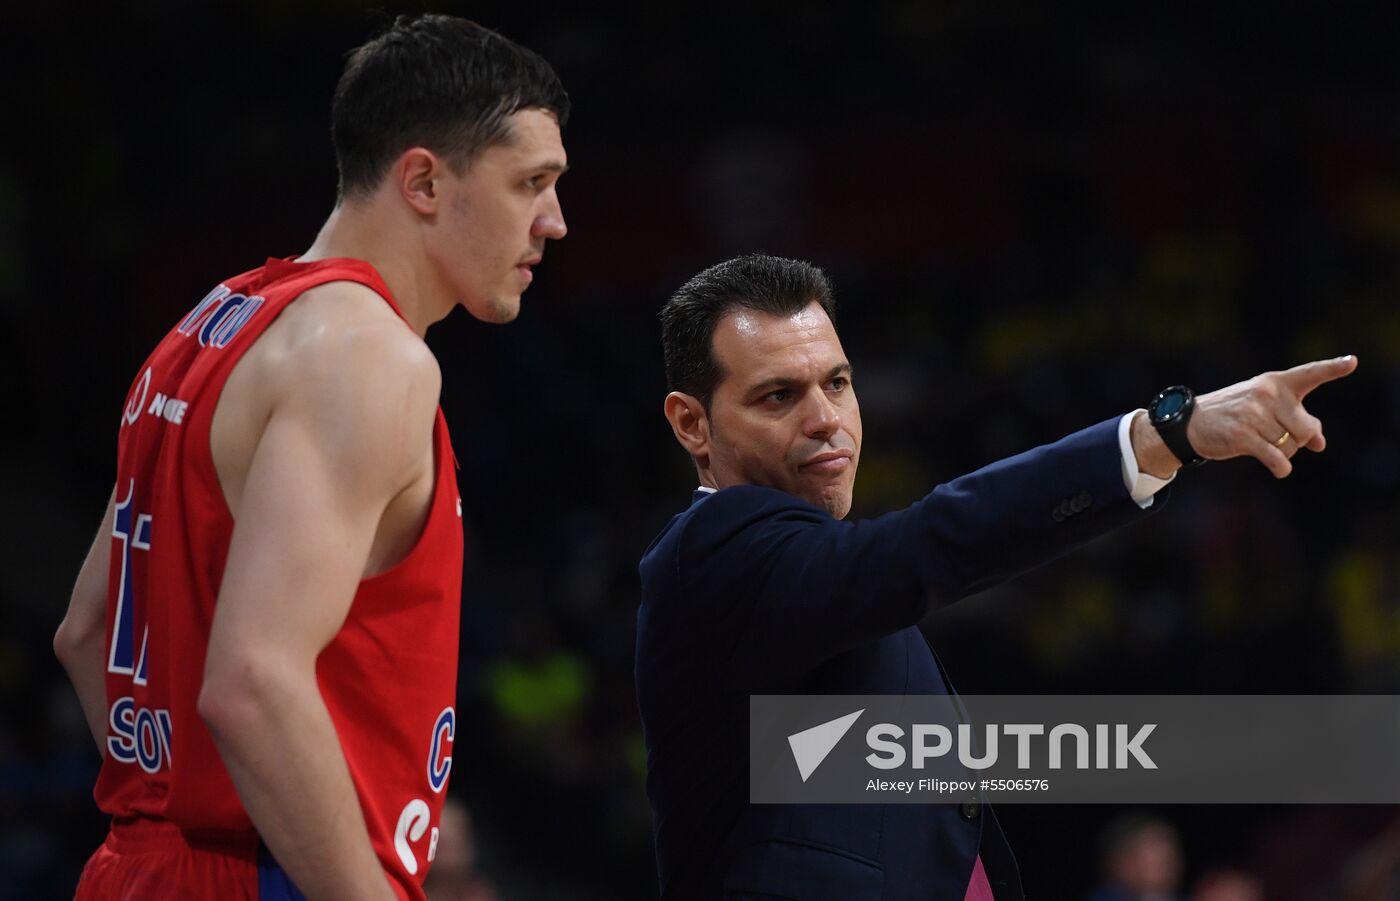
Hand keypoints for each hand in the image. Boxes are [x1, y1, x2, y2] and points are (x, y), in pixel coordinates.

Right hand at [1187, 355, 1358, 477]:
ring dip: (1284, 454)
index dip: (1333, 368)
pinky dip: (1282, 468)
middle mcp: (1266, 394)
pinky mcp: (1243, 436)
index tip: (1351, 362)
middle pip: (1307, 429)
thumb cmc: (1236, 414)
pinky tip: (1278, 469)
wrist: (1192, 422)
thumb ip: (1298, 420)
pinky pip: (1278, 459)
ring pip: (1292, 447)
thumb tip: (1321, 444)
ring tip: (1264, 446)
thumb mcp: (1267, 409)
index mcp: (1275, 382)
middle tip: (1280, 438)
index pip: (1309, 374)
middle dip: (1299, 440)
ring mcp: (1254, 415)